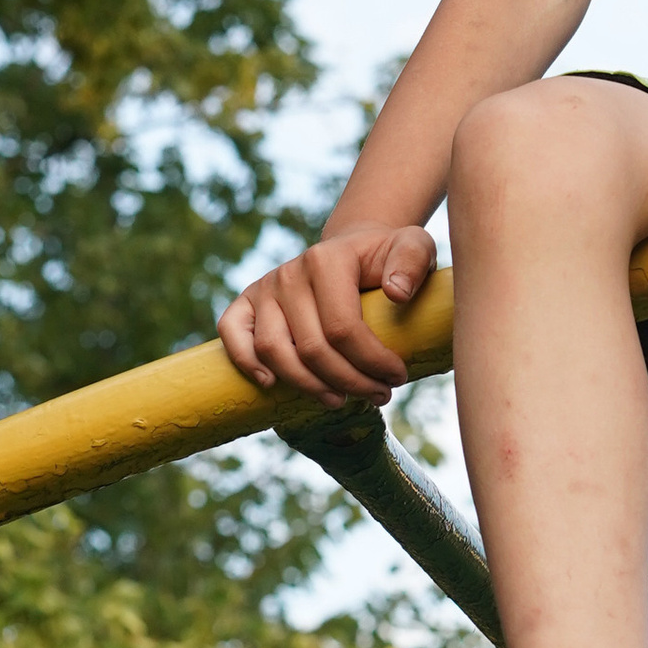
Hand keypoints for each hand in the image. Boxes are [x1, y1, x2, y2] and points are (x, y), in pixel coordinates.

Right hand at [218, 223, 438, 398]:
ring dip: (308, 386)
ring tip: (341, 400)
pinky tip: (271, 385)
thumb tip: (396, 294)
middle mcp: (289, 273)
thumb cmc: (385, 258)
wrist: (353, 250)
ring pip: (274, 351)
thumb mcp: (414, 247)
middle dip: (350, 382)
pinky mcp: (246, 303)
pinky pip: (233, 334)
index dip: (372, 362)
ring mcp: (264, 289)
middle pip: (312, 348)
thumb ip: (413, 261)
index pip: (343, 328)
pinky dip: (246, 361)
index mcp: (326, 260)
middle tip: (379, 395)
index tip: (397, 378)